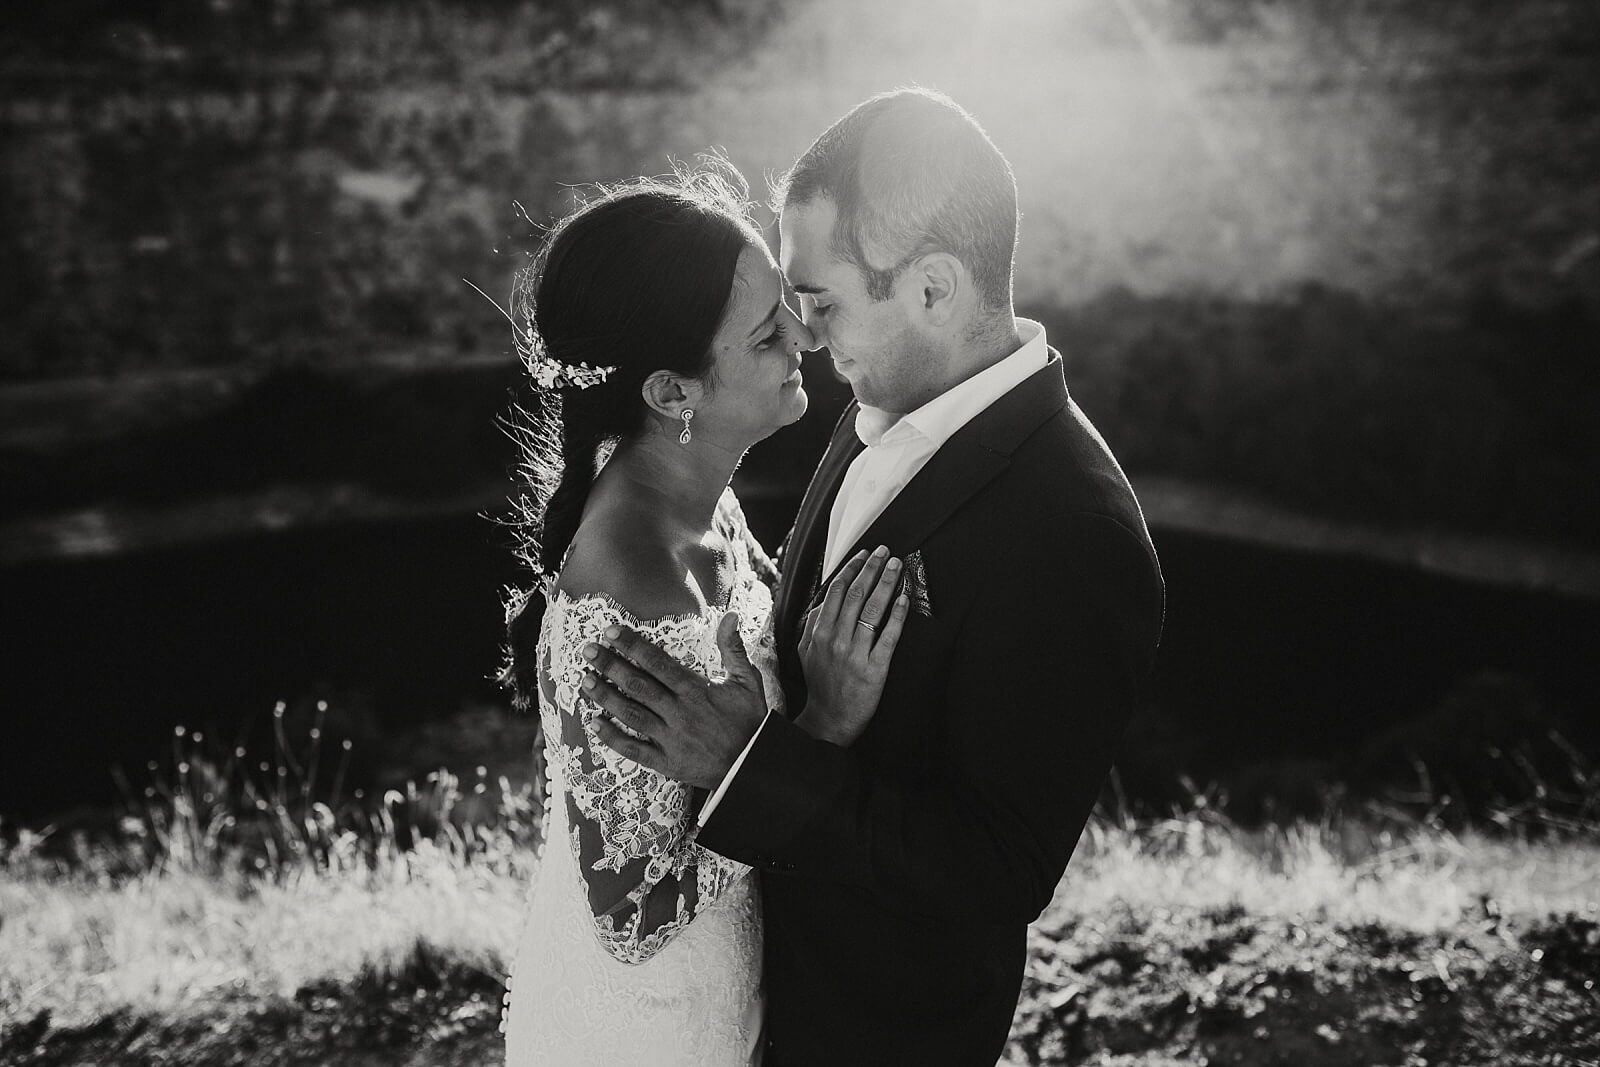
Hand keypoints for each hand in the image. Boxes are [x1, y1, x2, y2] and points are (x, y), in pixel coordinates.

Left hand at [583, 613, 768, 789]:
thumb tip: (730, 615)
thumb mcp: (748, 681)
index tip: (611, 632)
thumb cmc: (750, 721)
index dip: (633, 646)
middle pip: (638, 686)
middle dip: (610, 666)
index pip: (658, 664)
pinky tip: (593, 723)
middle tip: (587, 651)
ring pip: (631, 715)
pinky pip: (634, 750)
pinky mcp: (667, 762)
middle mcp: (679, 713)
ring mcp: (671, 739)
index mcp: (696, 691)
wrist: (755, 766)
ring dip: (606, 697)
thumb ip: (733, 648)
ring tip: (584, 681)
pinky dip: (612, 738)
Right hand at [796, 545, 909, 745]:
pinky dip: (897, 614)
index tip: (864, 554)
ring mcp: (855, 654)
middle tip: (885, 552)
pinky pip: (888, 636)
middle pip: (855, 594)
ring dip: (886, 583)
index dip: (852, 569)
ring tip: (897, 566)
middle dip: (872, 568)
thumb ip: (814, 624)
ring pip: (872, 609)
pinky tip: (904, 598)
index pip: (835, 591)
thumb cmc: (821, 684)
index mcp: (818, 633)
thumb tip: (826, 598)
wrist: (830, 719)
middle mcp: (835, 640)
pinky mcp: (874, 669)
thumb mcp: (806, 651)